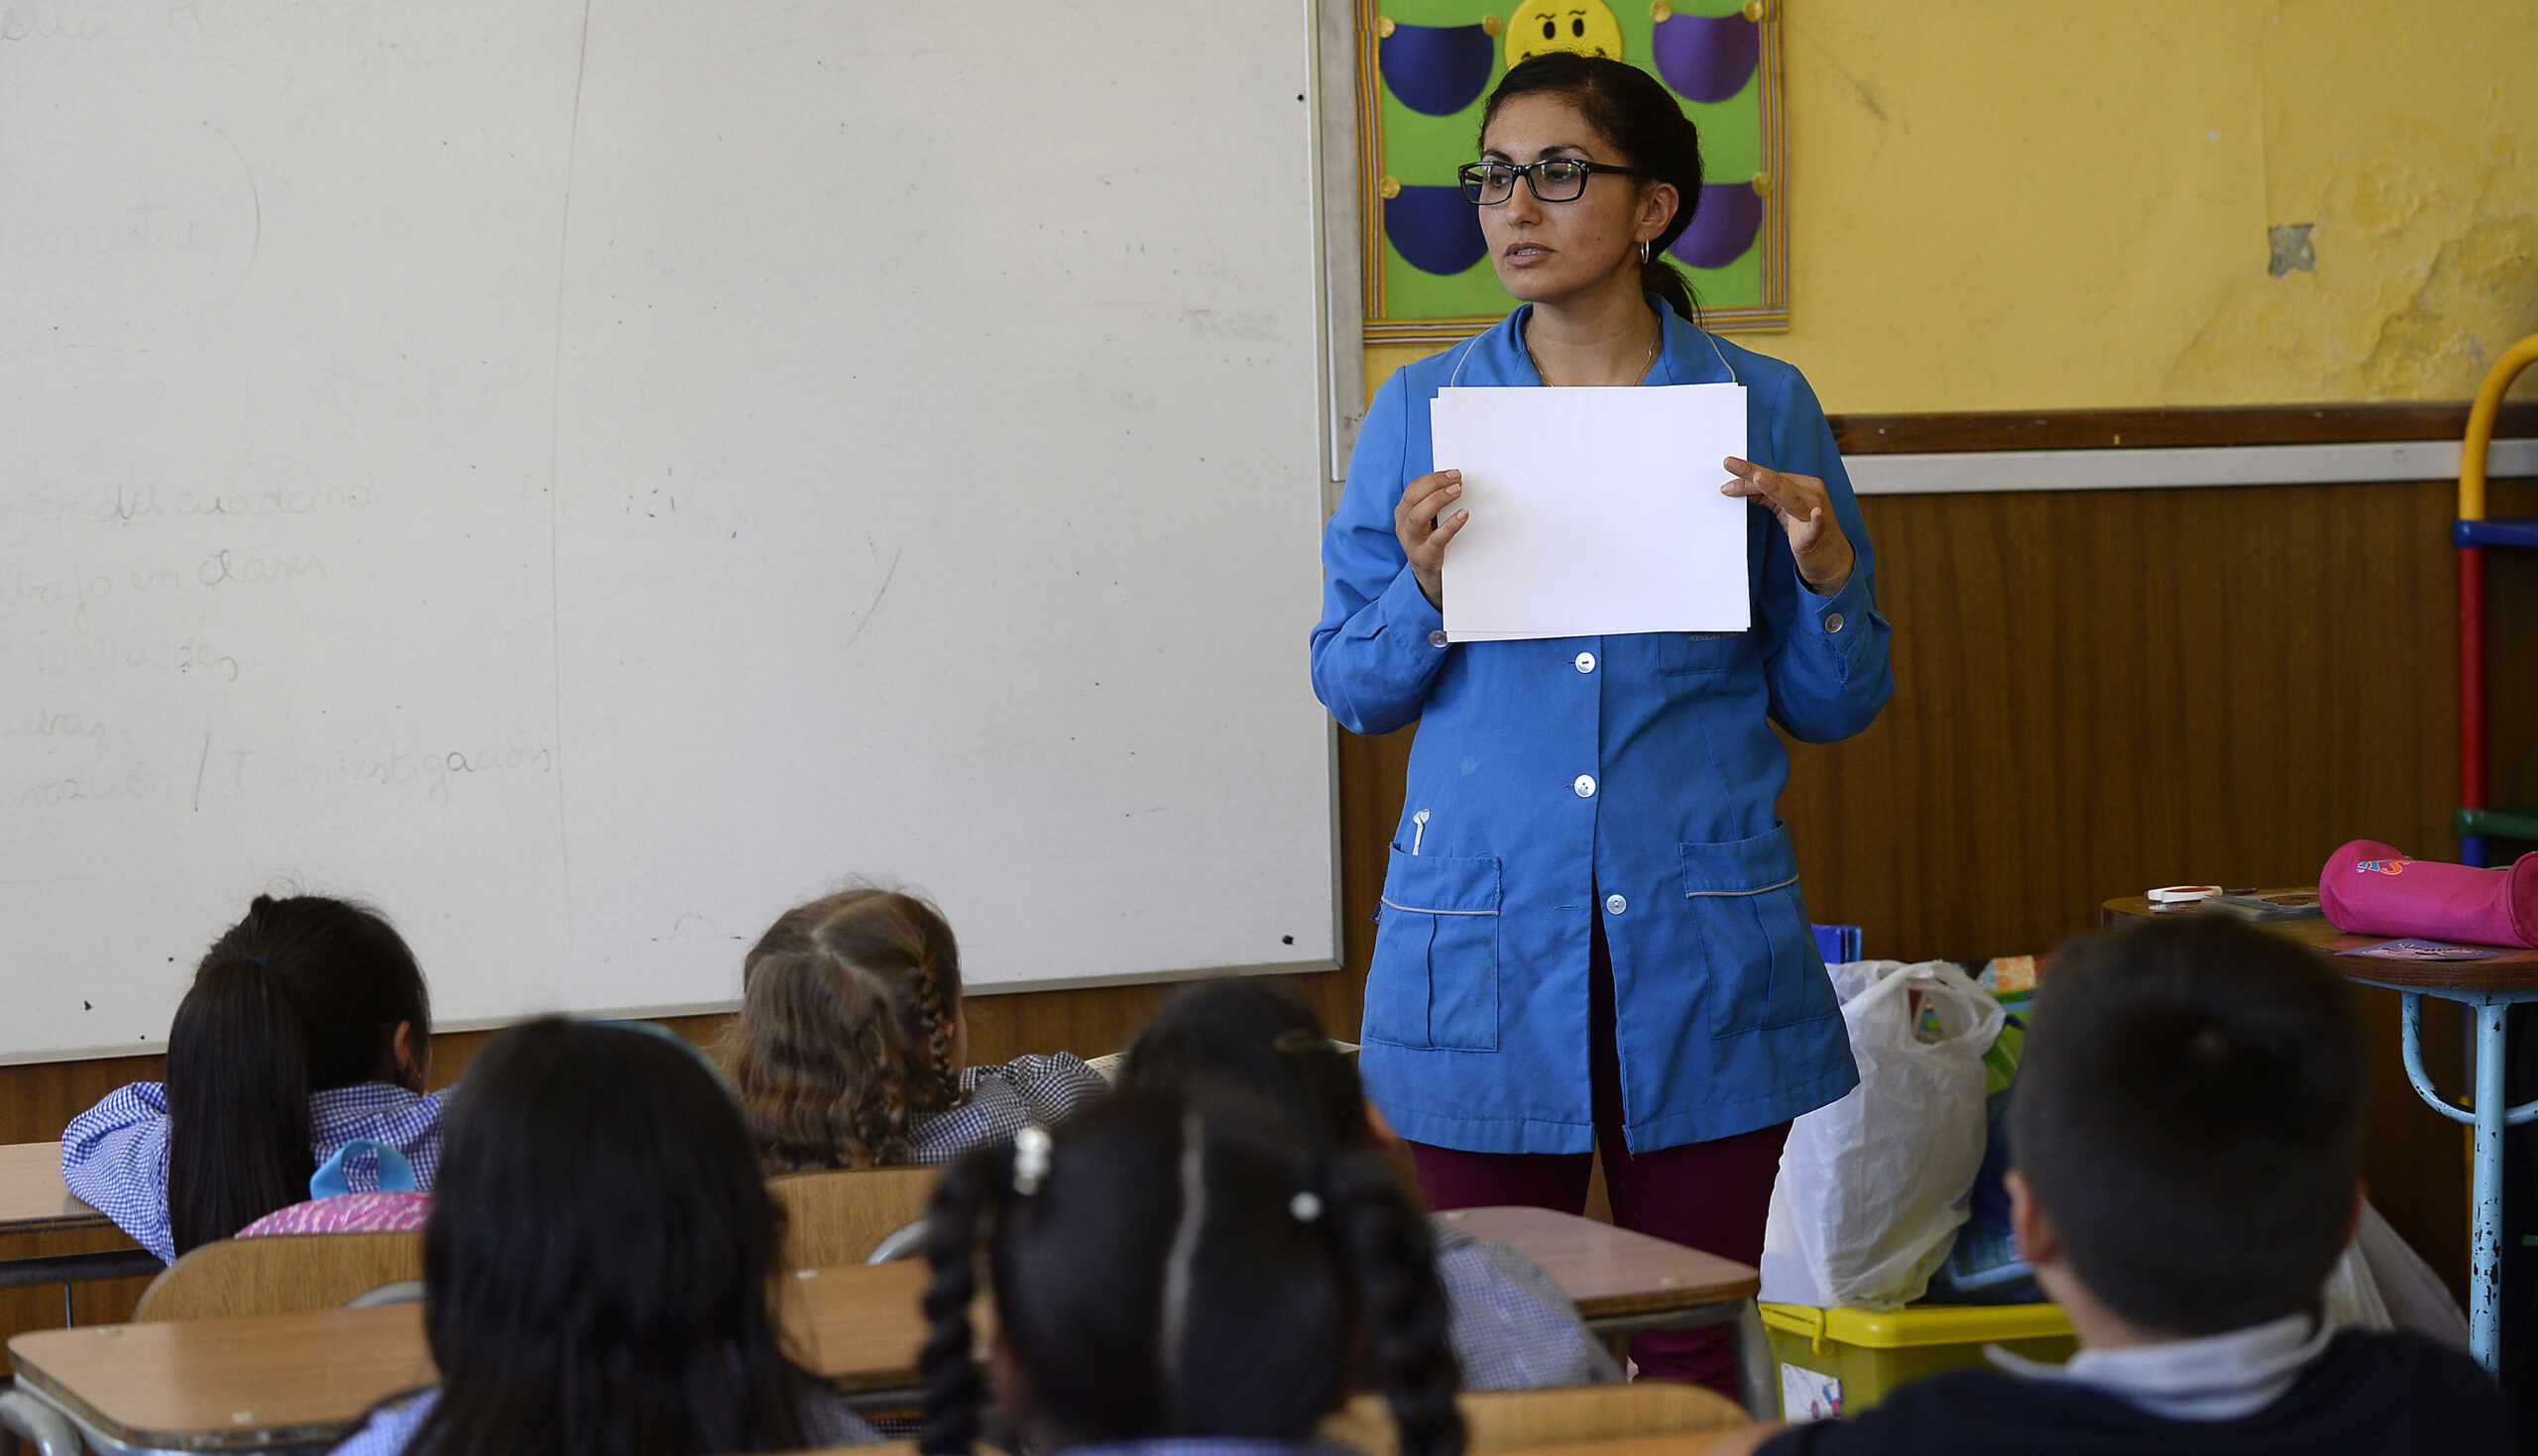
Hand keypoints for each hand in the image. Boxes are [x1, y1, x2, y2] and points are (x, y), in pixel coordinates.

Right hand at [1393, 468, 1466, 607]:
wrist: (1429, 578)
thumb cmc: (1431, 543)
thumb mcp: (1428, 522)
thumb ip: (1436, 504)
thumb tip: (1458, 482)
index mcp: (1404, 513)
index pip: (1413, 489)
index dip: (1433, 478)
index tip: (1454, 473)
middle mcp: (1404, 526)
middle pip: (1412, 499)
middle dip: (1434, 484)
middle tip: (1457, 479)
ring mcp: (1412, 543)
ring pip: (1417, 517)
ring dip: (1438, 500)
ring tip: (1457, 491)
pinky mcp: (1425, 557)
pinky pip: (1436, 540)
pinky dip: (1450, 525)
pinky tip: (1463, 515)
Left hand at [1722, 457, 1853, 593]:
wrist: (1832, 557)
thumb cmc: (1808, 531)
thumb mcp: (1784, 510)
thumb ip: (1766, 497)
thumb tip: (1741, 488)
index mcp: (1801, 486)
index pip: (1770, 477)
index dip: (1747, 474)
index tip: (1727, 468)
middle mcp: (1810, 494)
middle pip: (1777, 482)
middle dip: (1752, 473)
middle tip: (1729, 463)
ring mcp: (1816, 513)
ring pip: (1792, 498)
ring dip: (1775, 488)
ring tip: (1758, 479)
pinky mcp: (1818, 535)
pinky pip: (1817, 526)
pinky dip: (1817, 520)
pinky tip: (1817, 514)